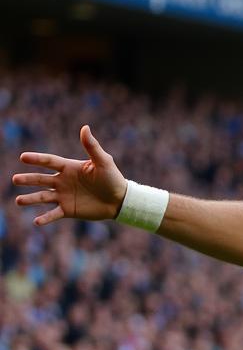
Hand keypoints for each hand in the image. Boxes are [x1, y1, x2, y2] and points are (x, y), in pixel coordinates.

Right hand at [12, 125, 127, 225]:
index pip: (49, 162)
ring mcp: (64, 196)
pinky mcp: (68, 210)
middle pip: (41, 179)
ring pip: (43, 197)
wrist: (120, 200)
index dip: (37, 159)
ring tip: (19, 201)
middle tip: (15, 180)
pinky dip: (45, 218)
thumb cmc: (112, 178)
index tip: (23, 158)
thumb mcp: (103, 161)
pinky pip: (54, 214)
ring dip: (31, 199)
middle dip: (28, 180)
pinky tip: (36, 222)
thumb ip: (92, 146)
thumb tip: (85, 128)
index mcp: (69, 168)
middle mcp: (62, 181)